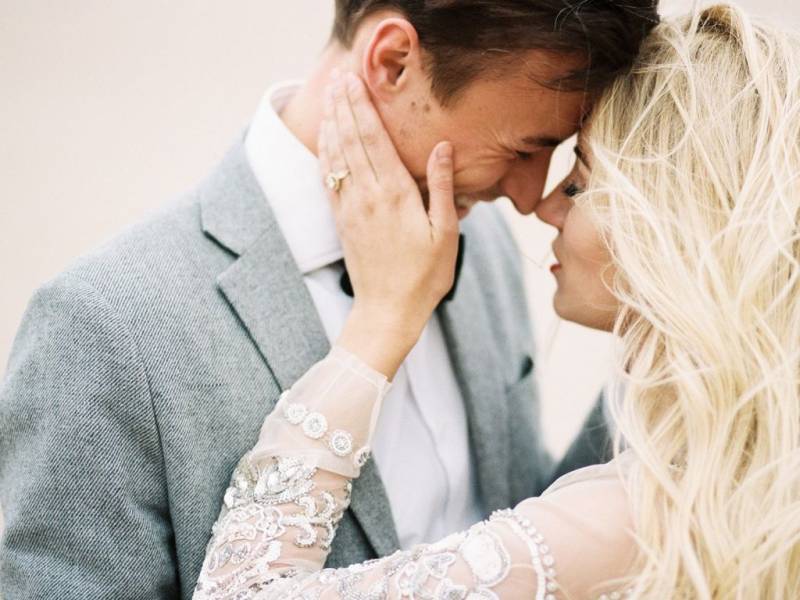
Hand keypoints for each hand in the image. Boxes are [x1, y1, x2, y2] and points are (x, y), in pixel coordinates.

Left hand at [318, 71, 458, 377]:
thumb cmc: (425, 277)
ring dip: (331, 123)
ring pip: (336, 156)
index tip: (355, 81)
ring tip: (328, 96)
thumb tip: (443, 147)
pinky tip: (324, 138)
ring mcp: (350, 209)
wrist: (388, 312)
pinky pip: (329, 180)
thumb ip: (442, 188)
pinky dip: (325, 154)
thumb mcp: (447, 234)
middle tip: (338, 76)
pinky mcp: (341, 222)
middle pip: (352, 140)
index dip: (363, 107)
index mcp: (396, 195)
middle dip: (344, 106)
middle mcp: (368, 196)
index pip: (375, 140)